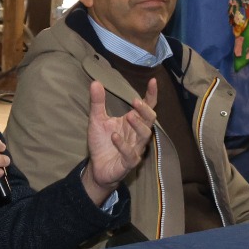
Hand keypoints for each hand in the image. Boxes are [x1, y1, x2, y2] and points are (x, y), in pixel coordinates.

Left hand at [82, 78, 155, 204]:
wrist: (96, 167)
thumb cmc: (101, 142)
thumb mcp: (96, 120)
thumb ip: (97, 102)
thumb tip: (95, 82)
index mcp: (132, 122)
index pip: (146, 107)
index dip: (151, 95)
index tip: (153, 81)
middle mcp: (137, 134)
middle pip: (150, 121)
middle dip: (145, 111)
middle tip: (135, 102)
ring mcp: (135, 148)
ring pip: (144, 136)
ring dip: (138, 125)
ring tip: (128, 116)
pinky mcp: (128, 162)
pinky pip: (131, 154)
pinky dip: (123, 145)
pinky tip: (114, 136)